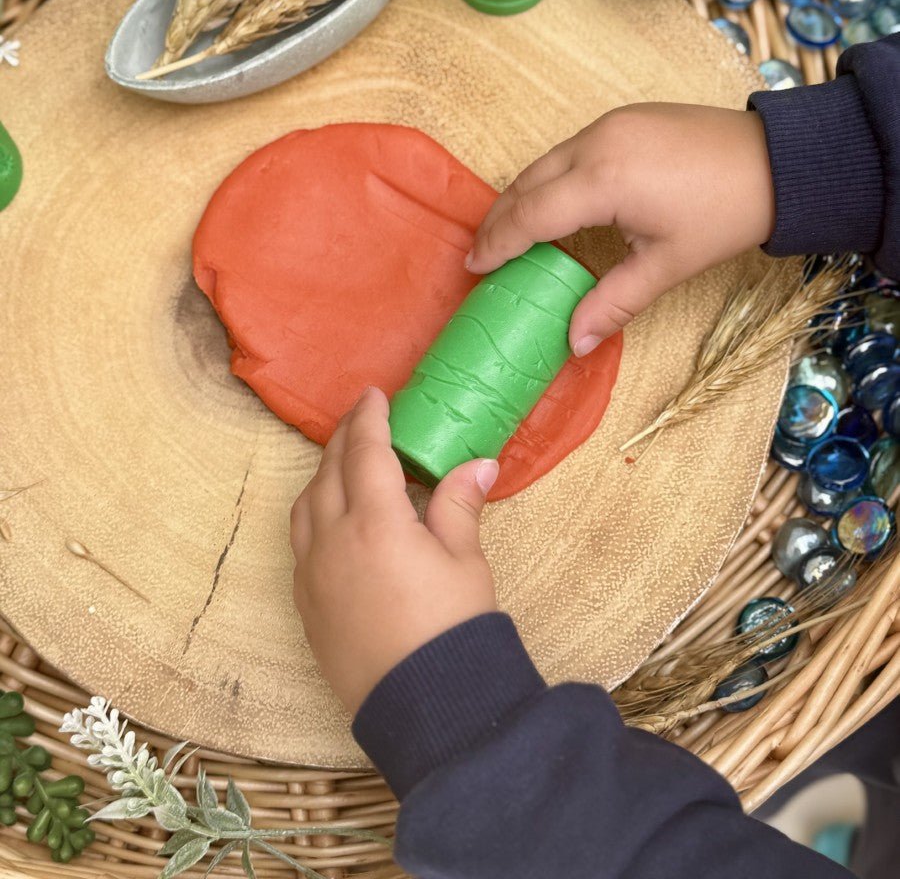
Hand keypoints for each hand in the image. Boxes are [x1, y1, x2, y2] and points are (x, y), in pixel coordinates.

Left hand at [291, 387, 497, 713]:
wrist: (426, 708)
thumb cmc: (454, 630)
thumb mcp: (465, 561)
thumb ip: (459, 506)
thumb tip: (478, 465)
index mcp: (375, 522)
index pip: (366, 451)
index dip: (370, 418)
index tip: (374, 395)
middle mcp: (332, 542)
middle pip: (330, 471)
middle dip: (345, 438)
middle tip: (361, 417)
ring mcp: (312, 576)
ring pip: (305, 506)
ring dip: (323, 475)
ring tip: (344, 463)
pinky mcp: (306, 606)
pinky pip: (300, 543)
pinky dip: (313, 514)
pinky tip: (333, 518)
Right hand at [468, 103, 774, 354]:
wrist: (778, 160)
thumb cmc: (725, 213)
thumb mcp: (667, 265)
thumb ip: (613, 303)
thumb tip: (573, 344)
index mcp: (602, 180)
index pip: (530, 215)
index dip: (498, 243)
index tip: (475, 267)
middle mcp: (596, 143)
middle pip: (526, 183)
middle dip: (500, 219)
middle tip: (482, 254)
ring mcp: (609, 124)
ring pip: (545, 163)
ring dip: (522, 197)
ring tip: (510, 232)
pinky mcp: (623, 118)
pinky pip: (568, 150)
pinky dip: (549, 178)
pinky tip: (551, 203)